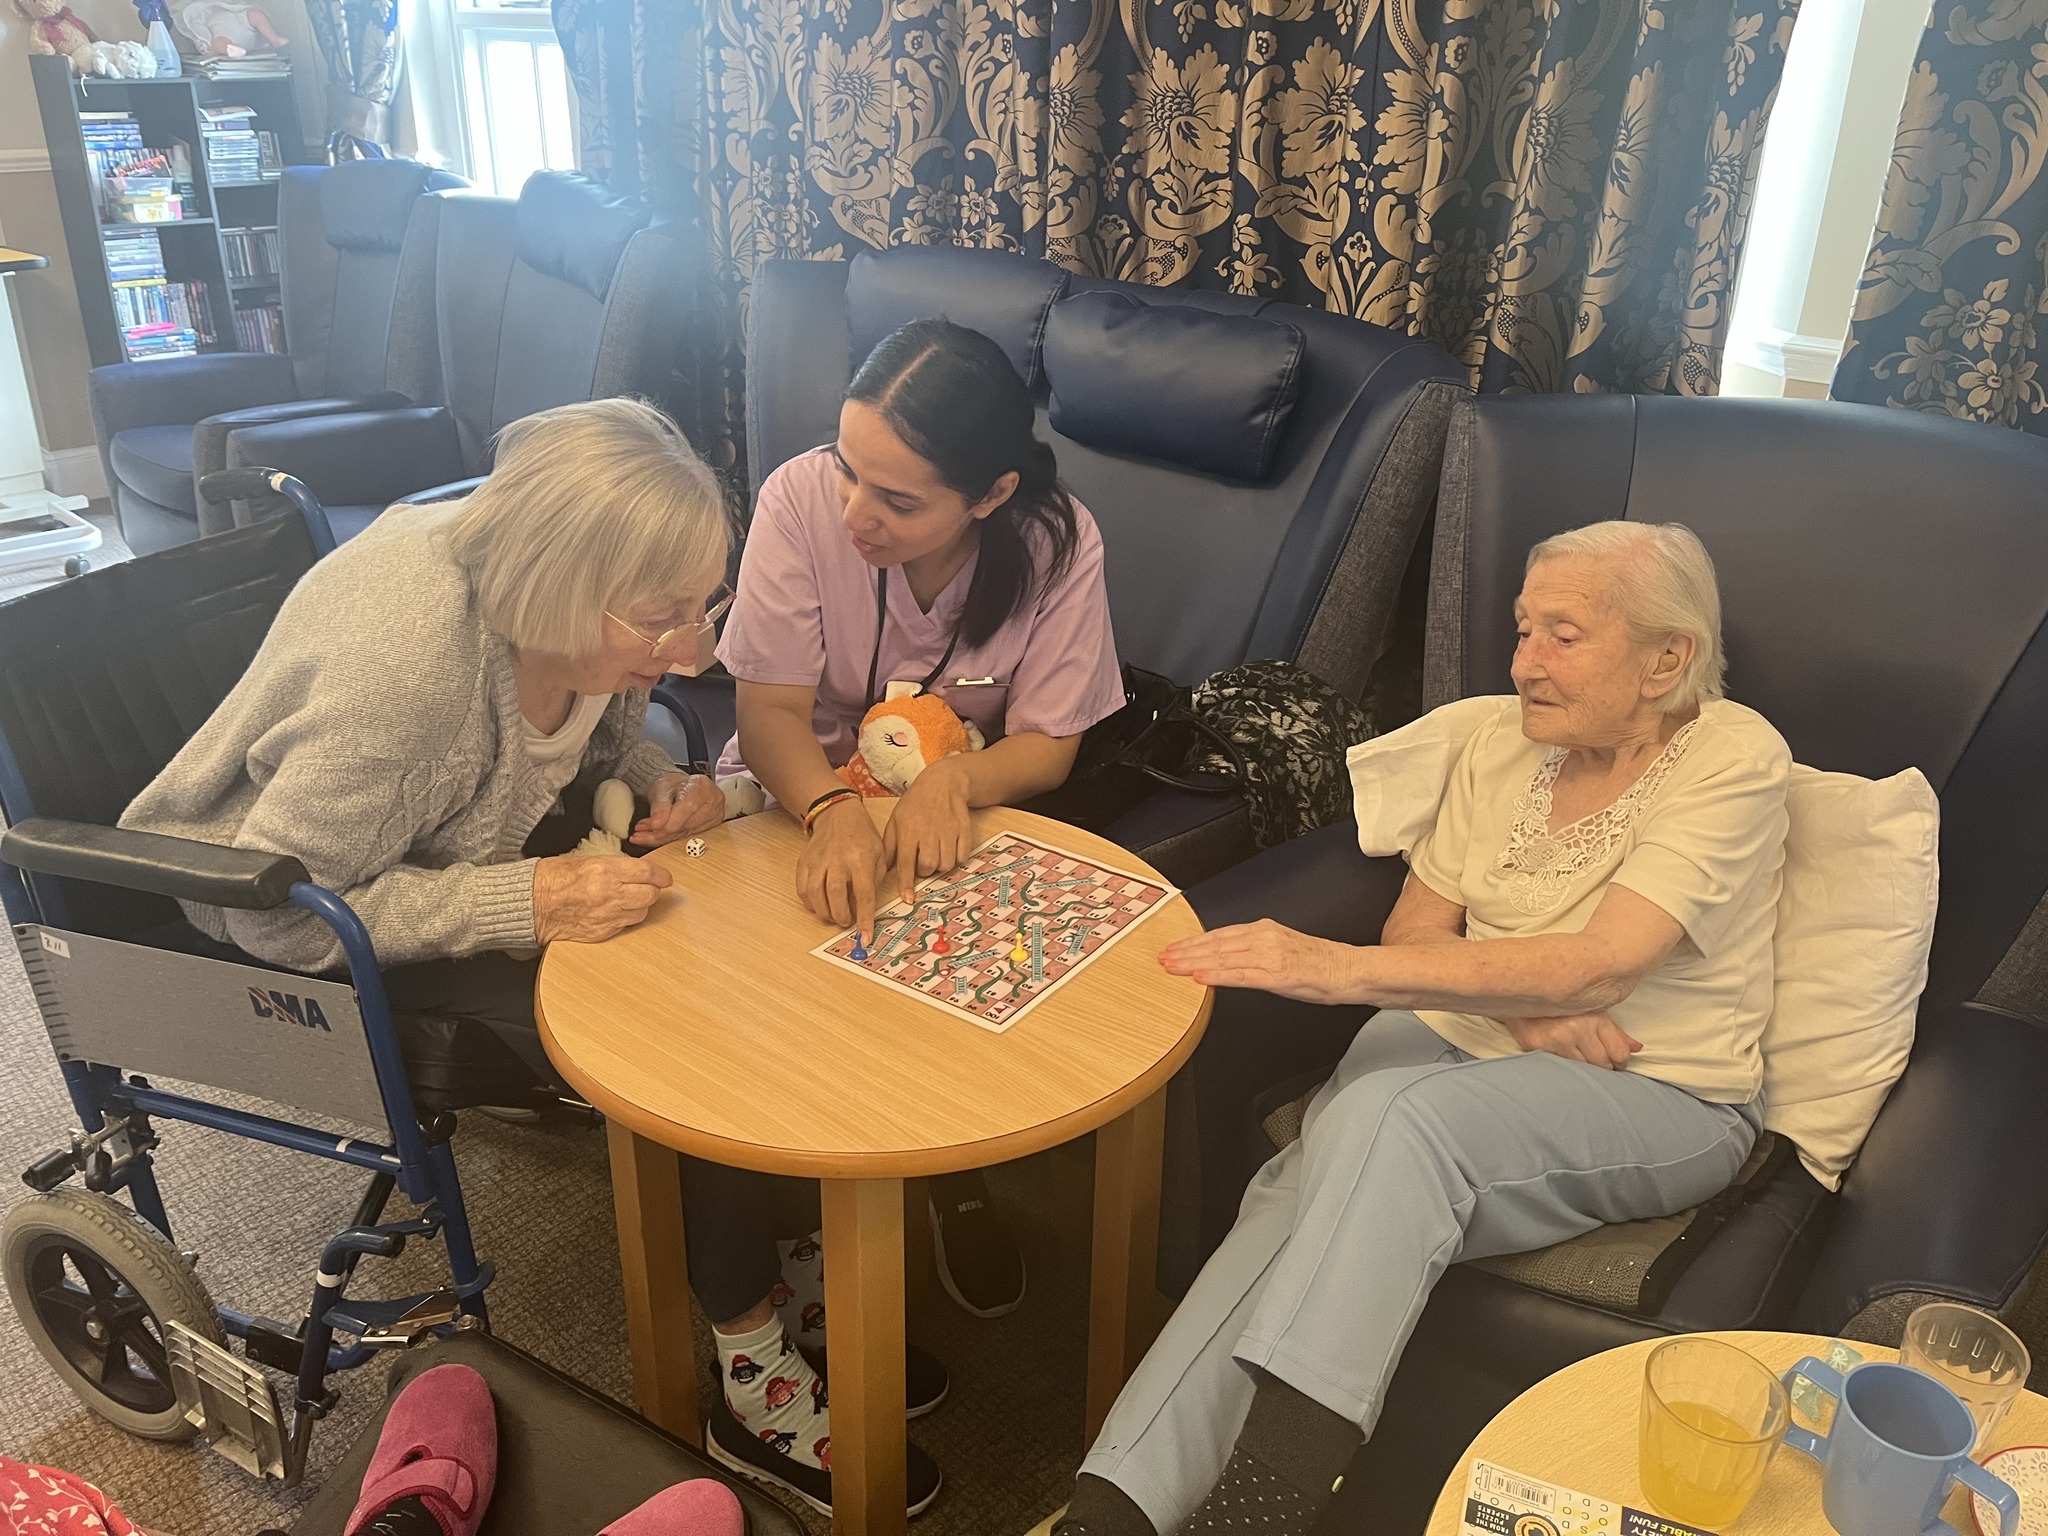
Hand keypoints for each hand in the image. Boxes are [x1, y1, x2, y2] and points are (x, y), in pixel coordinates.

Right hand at [532, 854, 673, 943]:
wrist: (531, 904)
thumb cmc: (553, 878)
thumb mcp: (585, 860)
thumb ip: (615, 866)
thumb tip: (638, 871)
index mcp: (604, 870)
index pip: (646, 872)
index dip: (661, 875)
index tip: (666, 877)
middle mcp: (608, 894)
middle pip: (650, 895)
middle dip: (653, 890)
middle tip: (649, 887)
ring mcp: (606, 916)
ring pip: (641, 912)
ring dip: (640, 906)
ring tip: (629, 899)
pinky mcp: (601, 932)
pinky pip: (626, 926)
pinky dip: (626, 918)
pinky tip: (616, 911)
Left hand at [632, 771, 725, 846]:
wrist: (678, 788)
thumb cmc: (671, 786)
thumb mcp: (660, 790)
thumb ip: (659, 806)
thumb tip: (657, 824)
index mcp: (701, 786)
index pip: (688, 808)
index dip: (670, 821)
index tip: (653, 827)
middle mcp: (713, 800)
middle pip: (688, 823)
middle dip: (663, 831)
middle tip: (641, 834)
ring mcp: (714, 815)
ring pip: (687, 833)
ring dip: (664, 838)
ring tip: (643, 836)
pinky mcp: (711, 827)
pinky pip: (689, 837)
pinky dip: (670, 840)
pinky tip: (656, 838)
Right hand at [797, 796, 887, 938]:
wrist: (838, 814)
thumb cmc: (862, 836)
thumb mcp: (880, 854)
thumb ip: (876, 880)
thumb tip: (868, 908)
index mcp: (861, 859)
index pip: (864, 894)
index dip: (865, 919)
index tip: (865, 937)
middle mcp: (837, 860)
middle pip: (835, 896)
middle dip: (841, 916)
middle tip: (846, 922)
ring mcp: (818, 861)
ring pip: (815, 894)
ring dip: (824, 912)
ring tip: (833, 916)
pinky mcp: (804, 862)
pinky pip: (802, 888)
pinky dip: (809, 902)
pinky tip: (819, 905)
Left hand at [881, 758, 972, 900]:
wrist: (942, 783)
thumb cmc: (915, 804)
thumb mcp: (896, 820)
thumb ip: (890, 846)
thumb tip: (884, 871)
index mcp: (909, 830)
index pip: (906, 863)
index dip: (906, 883)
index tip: (908, 899)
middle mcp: (929, 831)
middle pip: (928, 866)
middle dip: (925, 870)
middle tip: (923, 860)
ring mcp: (949, 830)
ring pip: (946, 864)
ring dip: (940, 865)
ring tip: (936, 853)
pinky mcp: (964, 830)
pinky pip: (962, 856)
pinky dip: (956, 858)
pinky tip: (950, 848)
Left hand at [1157, 920, 1358, 1003]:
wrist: (1347, 969)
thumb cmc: (1318, 964)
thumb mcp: (1280, 949)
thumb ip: (1253, 951)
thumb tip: (1227, 959)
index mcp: (1263, 930)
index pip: (1219, 935)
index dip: (1193, 942)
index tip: (1174, 948)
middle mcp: (1263, 938)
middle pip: (1215, 944)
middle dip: (1186, 952)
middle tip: (1163, 957)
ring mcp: (1269, 956)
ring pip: (1223, 958)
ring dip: (1193, 963)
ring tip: (1172, 967)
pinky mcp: (1276, 975)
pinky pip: (1241, 976)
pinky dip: (1217, 976)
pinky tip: (1200, 978)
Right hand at [1495, 1011, 1642, 1069]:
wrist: (1522, 996)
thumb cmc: (1562, 1006)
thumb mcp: (1592, 1012)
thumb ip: (1615, 1033)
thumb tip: (1637, 1049)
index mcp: (1595, 1017)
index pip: (1620, 1053)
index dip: (1621, 1061)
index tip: (1617, 1062)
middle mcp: (1578, 1028)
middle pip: (1604, 1065)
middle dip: (1604, 1066)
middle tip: (1596, 1060)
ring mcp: (1559, 1040)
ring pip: (1585, 1070)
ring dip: (1585, 1068)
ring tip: (1579, 1057)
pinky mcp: (1541, 1047)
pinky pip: (1563, 1068)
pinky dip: (1567, 1067)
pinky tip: (1564, 1056)